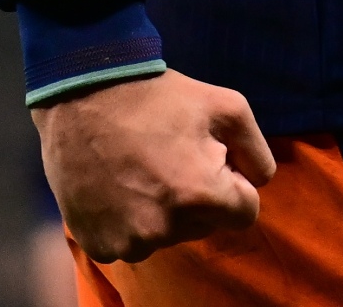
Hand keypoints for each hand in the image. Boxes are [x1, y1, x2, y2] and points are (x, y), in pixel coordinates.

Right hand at [33, 69, 275, 263]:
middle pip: (206, 225)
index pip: (245, 213)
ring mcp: (127, 243)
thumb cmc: (159, 97)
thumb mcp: (228, 105)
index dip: (233, 182)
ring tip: (144, 169)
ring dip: (165, 211)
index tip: (209, 157)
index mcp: (200, 197)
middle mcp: (164, 231)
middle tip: (174, 157)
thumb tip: (258, 183)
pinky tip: (120, 187)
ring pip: (169, 236)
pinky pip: (131, 243)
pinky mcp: (98, 247)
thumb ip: (257, 151)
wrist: (83, 96)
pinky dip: (131, 222)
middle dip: (199, 197)